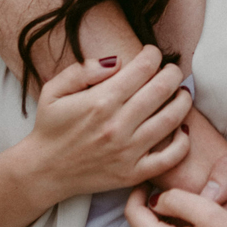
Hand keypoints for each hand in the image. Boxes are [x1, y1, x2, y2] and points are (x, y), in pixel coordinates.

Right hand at [26, 45, 193, 199]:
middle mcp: (117, 125)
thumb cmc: (50, 127)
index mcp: (99, 102)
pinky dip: (183, 141)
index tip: (153, 53)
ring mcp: (128, 151)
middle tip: (171, 70)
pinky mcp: (133, 173)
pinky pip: (170, 157)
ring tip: (181, 92)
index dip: (153, 55)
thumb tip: (116, 60)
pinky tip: (182, 128)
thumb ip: (82, 70)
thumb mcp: (53, 90)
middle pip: (162, 90)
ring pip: (171, 120)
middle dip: (172, 73)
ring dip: (183, 101)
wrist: (43, 170)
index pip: (142, 70)